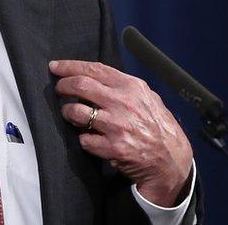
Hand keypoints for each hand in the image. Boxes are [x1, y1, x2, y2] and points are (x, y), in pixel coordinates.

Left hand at [50, 60, 192, 206]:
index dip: (70, 66)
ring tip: (70, 114)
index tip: (55, 67)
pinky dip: (83, 138)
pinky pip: (84, 139)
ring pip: (76, 112)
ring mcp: (117, 126)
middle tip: (58, 89)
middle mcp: (123, 103)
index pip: (94, 69)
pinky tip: (90, 138)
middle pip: (80, 86)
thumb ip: (123, 86)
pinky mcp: (113, 148)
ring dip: (68, 113)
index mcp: (131, 87)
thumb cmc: (158, 126)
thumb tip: (94, 77)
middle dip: (63, 86)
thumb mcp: (148, 98)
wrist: (172, 160)